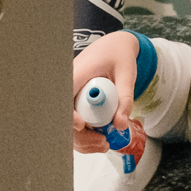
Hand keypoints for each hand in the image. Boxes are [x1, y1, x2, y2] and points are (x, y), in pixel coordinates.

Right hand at [71, 30, 140, 153]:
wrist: (114, 46)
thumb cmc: (119, 55)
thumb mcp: (127, 74)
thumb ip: (125, 98)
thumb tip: (121, 125)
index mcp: (76, 74)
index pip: (63, 98)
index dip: (69, 115)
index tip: (83, 125)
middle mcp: (67, 86)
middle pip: (63, 118)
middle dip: (81, 136)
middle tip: (103, 143)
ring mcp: (69, 95)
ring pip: (66, 125)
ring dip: (83, 139)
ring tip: (105, 144)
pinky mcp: (74, 102)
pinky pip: (74, 122)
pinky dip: (85, 134)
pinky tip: (100, 138)